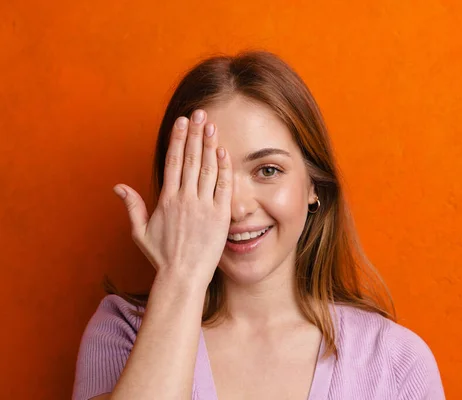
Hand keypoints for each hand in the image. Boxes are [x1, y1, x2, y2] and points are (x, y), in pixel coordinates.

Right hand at [112, 109, 231, 287]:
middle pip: (190, 159)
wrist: (183, 277)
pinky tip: (223, 152)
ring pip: (207, 168)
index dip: (177, 139)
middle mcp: (185, 198)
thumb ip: (132, 206)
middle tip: (199, 114)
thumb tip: (118, 186)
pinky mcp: (220, 215)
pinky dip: (223, 169)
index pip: (172, 161)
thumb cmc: (162, 256)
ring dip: (209, 145)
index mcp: (166, 199)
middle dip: (194, 134)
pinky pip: (223, 187)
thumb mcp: (140, 232)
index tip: (181, 122)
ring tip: (210, 125)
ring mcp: (203, 206)